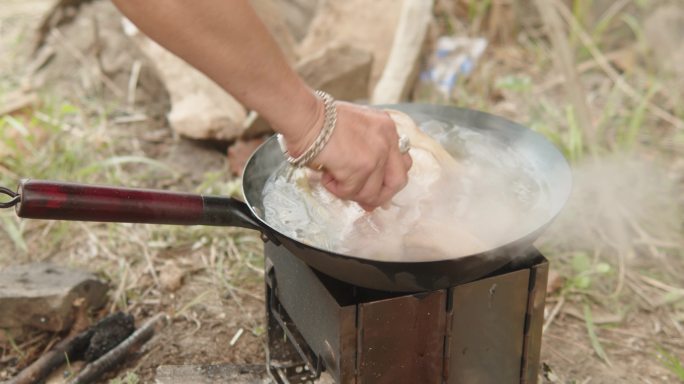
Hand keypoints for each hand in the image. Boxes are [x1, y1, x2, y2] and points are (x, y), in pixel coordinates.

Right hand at [287, 102, 412, 210]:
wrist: (306, 116)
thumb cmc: (320, 121)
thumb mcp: (355, 128)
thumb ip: (366, 151)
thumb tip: (367, 188)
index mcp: (387, 128)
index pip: (402, 162)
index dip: (389, 180)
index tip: (376, 188)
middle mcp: (387, 140)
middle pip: (398, 181)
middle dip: (380, 196)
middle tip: (364, 201)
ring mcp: (376, 155)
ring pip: (371, 192)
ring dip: (350, 192)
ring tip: (333, 178)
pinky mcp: (361, 167)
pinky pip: (350, 192)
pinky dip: (336, 189)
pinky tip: (326, 176)